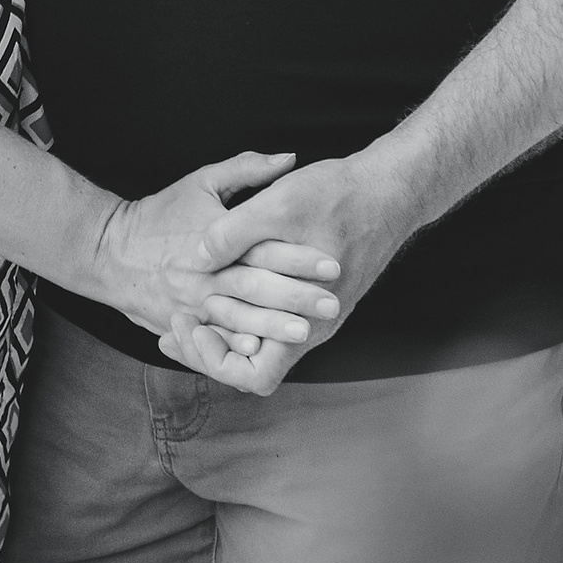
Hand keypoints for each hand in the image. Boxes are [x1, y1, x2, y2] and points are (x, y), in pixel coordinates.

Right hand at [91, 152, 341, 389]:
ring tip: (306, 332)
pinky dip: (236, 346)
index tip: (332, 263)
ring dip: (272, 327)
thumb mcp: (202, 181)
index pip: (262, 248)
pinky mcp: (184, 326)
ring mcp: (193, 304)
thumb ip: (248, 169)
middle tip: (332, 303)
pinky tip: (262, 354)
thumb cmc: (162, 211)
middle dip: (296, 297)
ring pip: (237, 319)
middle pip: (255, 287)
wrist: (110, 252)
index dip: (299, 256)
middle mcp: (205, 273)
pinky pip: (212, 340)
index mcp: (215, 237)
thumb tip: (290, 158)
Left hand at [191, 150, 429, 357]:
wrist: (389, 187)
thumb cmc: (341, 196)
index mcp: (306, 322)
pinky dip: (239, 308)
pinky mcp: (311, 292)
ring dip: (220, 328)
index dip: (214, 361)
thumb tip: (198, 255)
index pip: (254, 376)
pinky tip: (214, 285)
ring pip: (258, 339)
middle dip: (208, 349)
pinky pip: (269, 317)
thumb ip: (235, 232)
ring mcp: (312, 311)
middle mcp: (311, 327)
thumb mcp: (281, 204)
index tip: (188, 327)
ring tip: (184, 311)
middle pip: (249, 363)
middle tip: (173, 324)